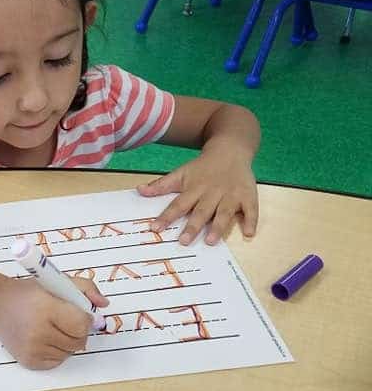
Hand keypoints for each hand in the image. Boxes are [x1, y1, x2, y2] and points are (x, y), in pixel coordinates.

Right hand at [0, 276, 108, 369]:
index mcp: (45, 308)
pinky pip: (58, 360)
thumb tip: (104, 304)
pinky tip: (45, 337)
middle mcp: (37, 332)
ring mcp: (33, 349)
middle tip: (66, 319)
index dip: (85, 319)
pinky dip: (57, 350)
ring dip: (68, 341)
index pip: (81, 324)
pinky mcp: (30, 361)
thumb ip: (85, 288)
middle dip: (78, 331)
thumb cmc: (28, 293)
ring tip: (53, 326)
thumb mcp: (57, 281)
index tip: (79, 312)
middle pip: (79, 341)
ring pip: (70, 352)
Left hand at [137, 144, 258, 245]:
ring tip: (211, 241)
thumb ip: (162, 185)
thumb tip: (139, 190)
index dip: (167, 216)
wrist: (231, 148)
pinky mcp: (248, 195)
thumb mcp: (182, 172)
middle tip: (183, 242)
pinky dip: (251, 220)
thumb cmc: (203, 166)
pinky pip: (251, 209)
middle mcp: (212, 192)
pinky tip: (248, 234)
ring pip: (224, 212)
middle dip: (192, 226)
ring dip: (218, 226)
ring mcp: (231, 194)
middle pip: (201, 211)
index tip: (155, 228)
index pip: (178, 204)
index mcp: (195, 188)